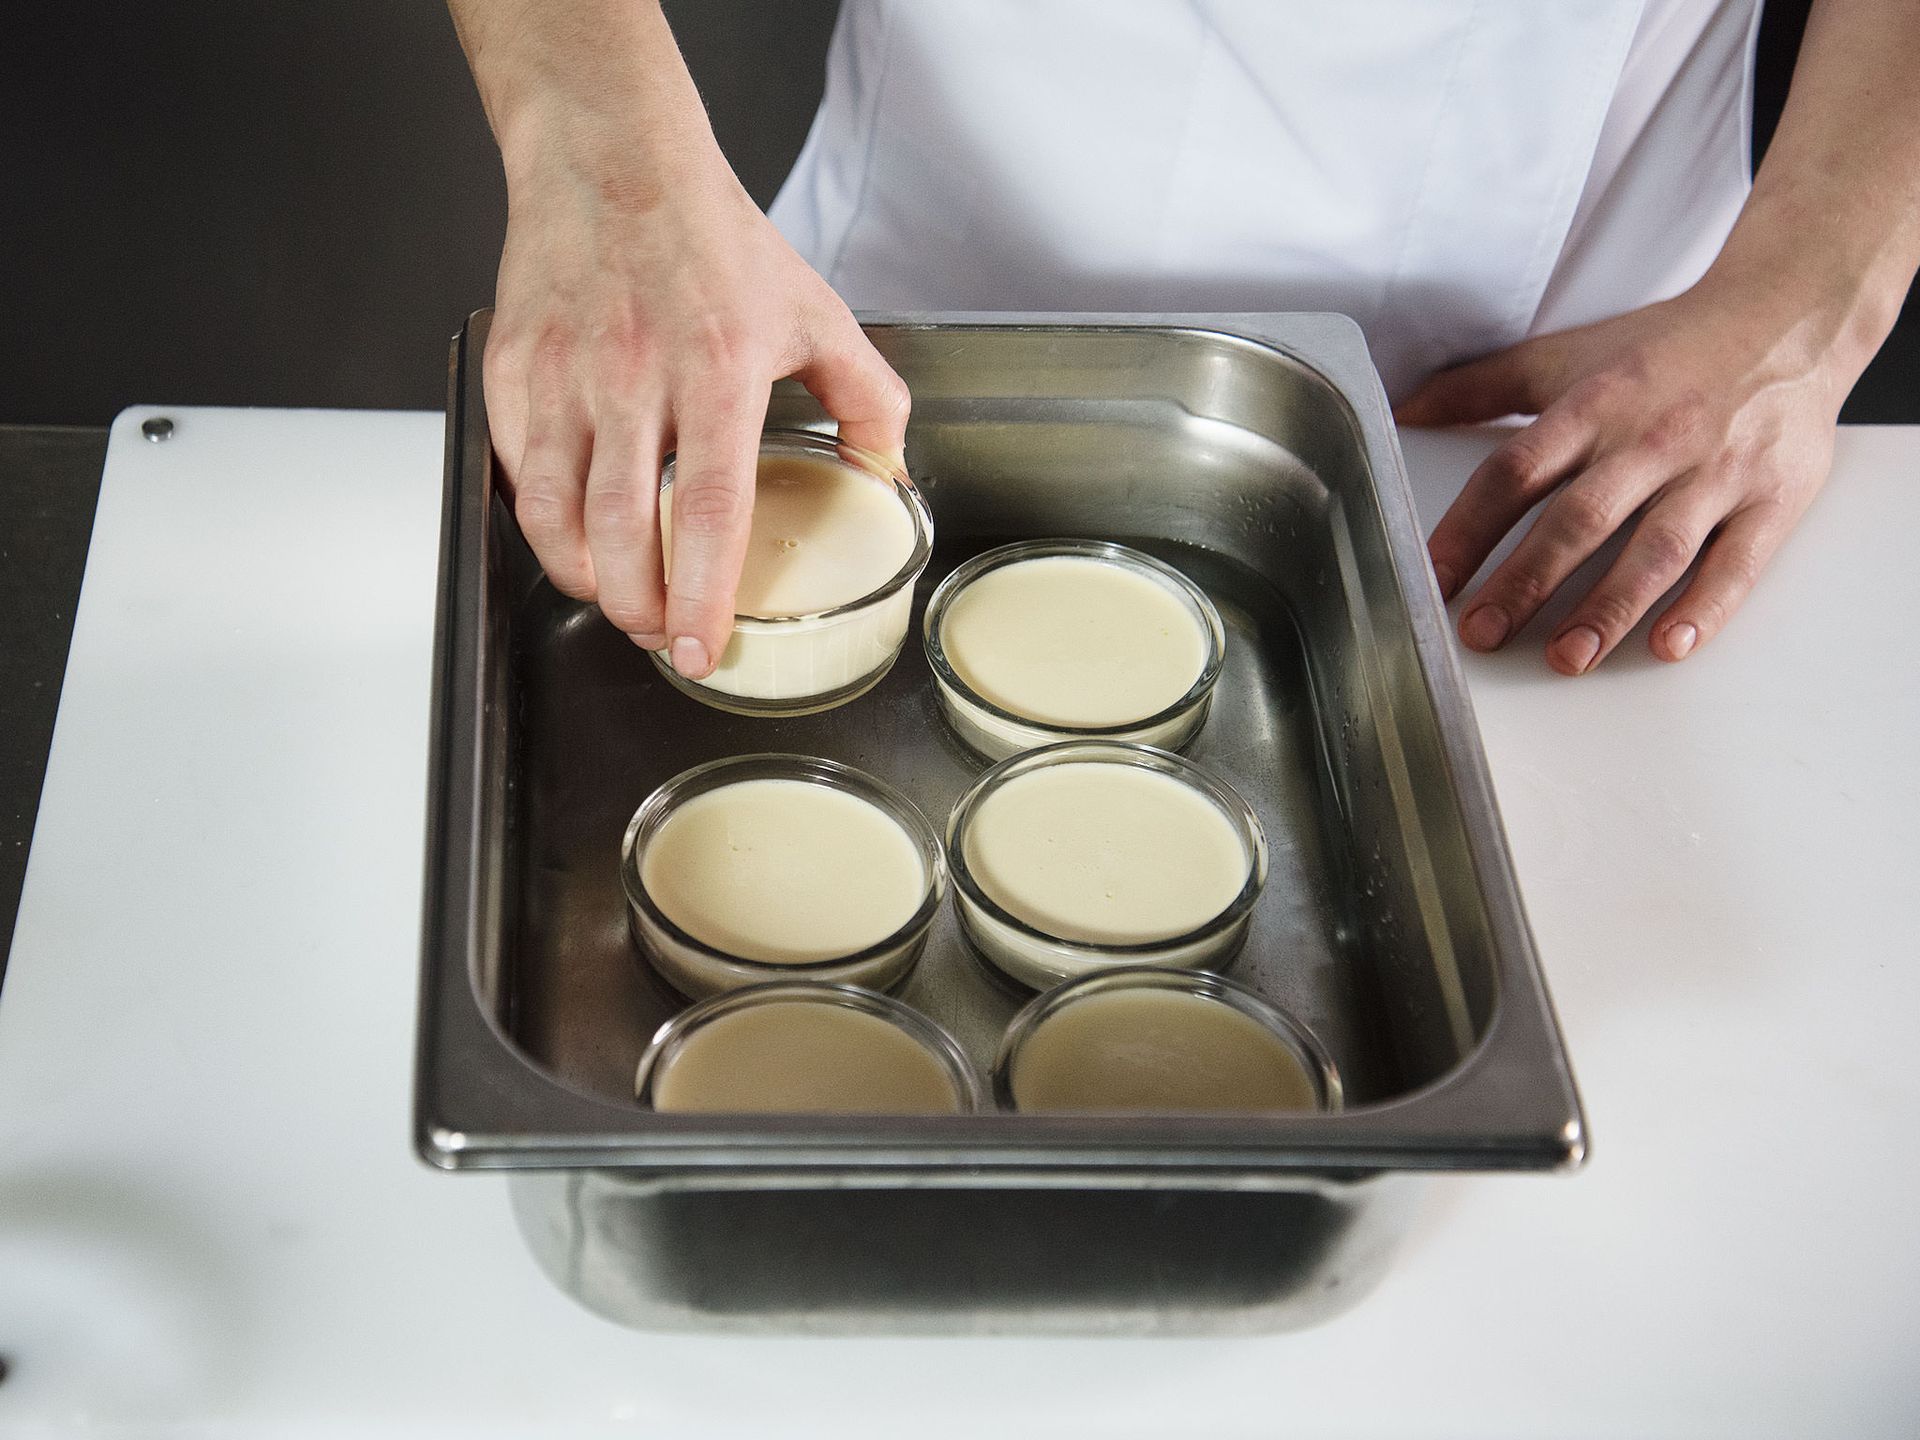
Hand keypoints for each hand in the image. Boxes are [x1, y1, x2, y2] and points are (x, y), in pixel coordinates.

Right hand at [484, 140, 908, 677]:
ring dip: (584, 579)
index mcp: (719, 370)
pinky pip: (515, 470)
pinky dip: (539, 521)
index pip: (707, 512)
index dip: (700, 595)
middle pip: (622, 531)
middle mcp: (635, 376)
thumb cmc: (712, 235)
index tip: (701, 648)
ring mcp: (565, 374)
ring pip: (554, 513)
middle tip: (659, 637)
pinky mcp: (514, 368)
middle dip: (638, 609)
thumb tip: (889, 469)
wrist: (613, 156)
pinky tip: (570, 538)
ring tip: (616, 601)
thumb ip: (868, 397)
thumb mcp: (815, 311)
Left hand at [1395, 278, 1849, 674]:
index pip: (1517, 470)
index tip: (1434, 577)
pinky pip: (1738, 559)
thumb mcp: (1567, 356)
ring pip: (1655, 547)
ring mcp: (1716, 469)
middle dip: (1529, 579)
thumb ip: (1482, 388)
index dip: (1470, 526)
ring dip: (1610, 608)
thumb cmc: (1665, 349)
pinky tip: (1669, 645)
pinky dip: (1706, 606)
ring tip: (1569, 658)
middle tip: (1484, 633)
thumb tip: (1403, 409)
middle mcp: (1651, 438)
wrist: (1792, 312)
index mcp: (1593, 405)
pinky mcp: (1774, 496)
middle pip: (1580, 516)